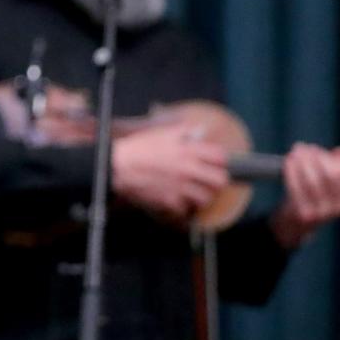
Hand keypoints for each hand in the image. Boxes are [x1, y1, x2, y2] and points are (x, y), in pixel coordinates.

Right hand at [110, 121, 228, 221]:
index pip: (220, 157)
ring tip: (196, 192)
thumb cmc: (139, 147)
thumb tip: (200, 130)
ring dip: (202, 196)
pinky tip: (178, 199)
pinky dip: (183, 206)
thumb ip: (184, 130)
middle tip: (210, 179)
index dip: (220, 159)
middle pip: (220, 181)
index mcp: (188, 150)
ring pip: (207, 198)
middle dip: (217, 180)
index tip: (214, 161)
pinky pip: (186, 209)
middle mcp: (188, 169)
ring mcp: (180, 187)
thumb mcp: (162, 132)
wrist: (119, 166)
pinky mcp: (170, 201)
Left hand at [269, 143, 339, 247]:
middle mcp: (339, 207)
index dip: (339, 161)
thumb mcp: (327, 179)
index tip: (324, 152)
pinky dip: (291, 172)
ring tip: (295, 151)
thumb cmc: (314, 192)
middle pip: (331, 176)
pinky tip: (288, 161)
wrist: (297, 219)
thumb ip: (336, 164)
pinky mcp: (306, 214)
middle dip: (317, 158)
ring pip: (313, 182)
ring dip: (303, 162)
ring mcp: (323, 213)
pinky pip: (297, 189)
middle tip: (305, 147)